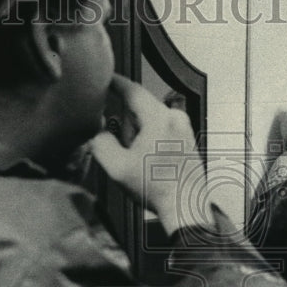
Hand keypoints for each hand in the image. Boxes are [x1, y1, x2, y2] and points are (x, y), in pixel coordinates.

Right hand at [90, 76, 208, 236]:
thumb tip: (98, 131)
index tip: (103, 78)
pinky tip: (151, 163)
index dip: (114, 83)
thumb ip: (100, 143)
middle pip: (140, 108)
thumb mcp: (117, 168)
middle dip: (126, 125)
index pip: (132, 89)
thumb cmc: (157, 188)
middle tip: (125, 151)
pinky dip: (150, 141)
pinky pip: (161, 130)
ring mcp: (184, 127)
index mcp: (160, 118)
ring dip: (138, 135)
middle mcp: (176, 117)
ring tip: (140, 161)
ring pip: (150, 120)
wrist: (186, 207)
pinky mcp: (187, 138)